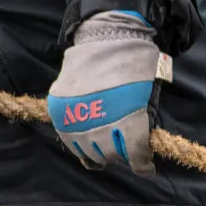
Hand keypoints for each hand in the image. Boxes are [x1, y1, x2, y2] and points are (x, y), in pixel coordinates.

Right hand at [47, 10, 171, 175]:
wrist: (105, 37)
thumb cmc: (133, 64)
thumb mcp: (147, 95)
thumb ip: (141, 123)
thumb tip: (137, 144)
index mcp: (127, 119)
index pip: (135, 155)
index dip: (143, 165)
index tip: (146, 168)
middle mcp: (99, 123)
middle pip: (111, 155)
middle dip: (121, 155)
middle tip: (125, 148)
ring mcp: (75, 118)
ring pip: (88, 152)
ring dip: (100, 152)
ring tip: (106, 143)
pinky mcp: (59, 111)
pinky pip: (69, 140)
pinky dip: (80, 143)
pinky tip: (88, 139)